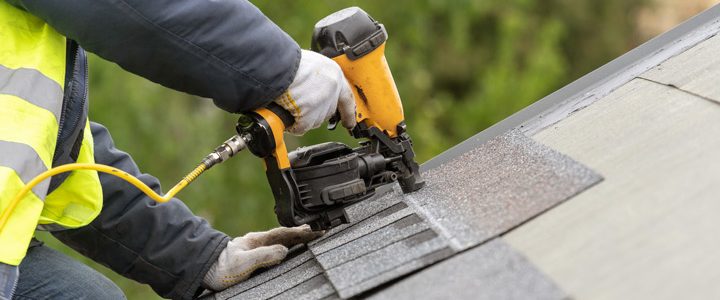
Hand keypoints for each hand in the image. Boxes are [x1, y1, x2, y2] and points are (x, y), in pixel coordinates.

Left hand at [202, 225, 321, 290]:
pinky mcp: (254, 256)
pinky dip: (287, 245)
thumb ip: (263, 256)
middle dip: (303, 232)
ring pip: (281, 240)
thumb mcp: (243, 262)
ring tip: (310, 236)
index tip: (316, 230)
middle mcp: (258, 241)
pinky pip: (276, 247)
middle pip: (286, 234)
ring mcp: (256, 247)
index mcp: (257, 240)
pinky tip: (290, 248)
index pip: (285, 233)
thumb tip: (284, 250)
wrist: (205, 270)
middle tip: (320, 230)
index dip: (302, 232)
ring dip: (296, 238)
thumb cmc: (220, 268)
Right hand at [274, 50, 355, 134]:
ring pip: (314, 120)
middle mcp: (332, 91)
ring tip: (289, 102)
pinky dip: (293, 124)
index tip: (350, 123)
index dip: (348, 113)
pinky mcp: (309, 116)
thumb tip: (314, 87)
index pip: (347, 99)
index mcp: (334, 75)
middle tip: (301, 105)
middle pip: (327, 111)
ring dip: (302, 117)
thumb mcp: (312, 64)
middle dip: (315, 111)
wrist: (278, 66)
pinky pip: (301, 127)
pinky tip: (286, 112)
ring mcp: (321, 105)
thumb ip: (319, 77)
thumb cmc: (289, 62)